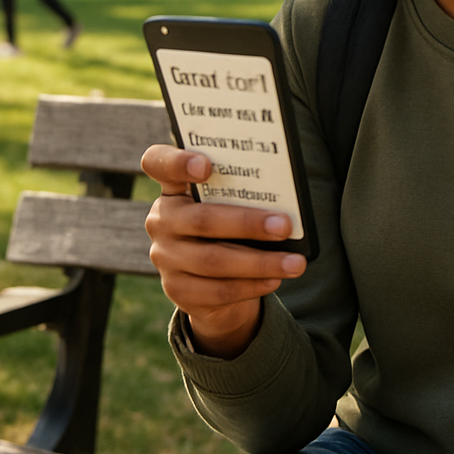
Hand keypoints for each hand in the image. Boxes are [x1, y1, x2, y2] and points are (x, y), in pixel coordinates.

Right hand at [141, 144, 307, 358]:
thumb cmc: (230, 228)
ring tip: (294, 262)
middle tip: (284, 226)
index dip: (178, 162)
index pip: (159, 164)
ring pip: (213, 261)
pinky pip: (218, 290)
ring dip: (260, 262)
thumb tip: (288, 203)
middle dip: (248, 223)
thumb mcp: (230, 206)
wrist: (212, 281)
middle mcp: (163, 220)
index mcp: (174, 189)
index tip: (206, 165)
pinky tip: (275, 279)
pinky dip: (251, 285)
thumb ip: (243, 196)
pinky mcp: (177, 289)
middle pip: (202, 220)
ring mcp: (165, 257)